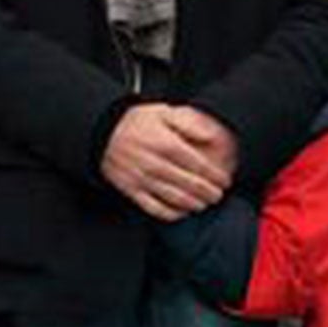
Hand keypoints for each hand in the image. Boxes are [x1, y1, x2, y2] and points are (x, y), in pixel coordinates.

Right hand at [101, 104, 232, 221]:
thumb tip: (211, 136)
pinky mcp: (132, 190)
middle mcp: (155, 164)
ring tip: (204, 204)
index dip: (215, 176)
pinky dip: (171, 214)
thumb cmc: (136, 122)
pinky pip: (155, 208)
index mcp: (166, 145)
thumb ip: (190, 123)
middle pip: (190, 185)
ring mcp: (143, 180)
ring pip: (175, 199)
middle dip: (208, 193)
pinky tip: (182, 213)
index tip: (224, 181)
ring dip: (193, 204)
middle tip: (218, 196)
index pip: (199, 165)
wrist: (103, 131)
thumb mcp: (164, 112)